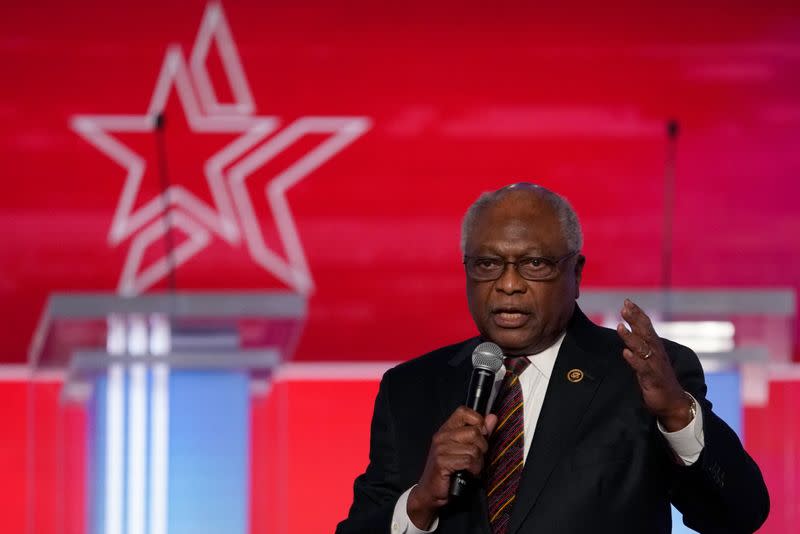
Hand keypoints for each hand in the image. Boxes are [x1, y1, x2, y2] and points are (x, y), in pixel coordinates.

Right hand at [407, 406, 497, 529]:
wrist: (429, 492)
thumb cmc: (448, 471)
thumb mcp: (465, 449)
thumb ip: (479, 432)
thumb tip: (492, 417)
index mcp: (446, 430)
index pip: (463, 411)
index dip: (477, 421)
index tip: (481, 435)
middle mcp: (442, 436)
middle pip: (474, 431)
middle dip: (482, 447)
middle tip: (476, 458)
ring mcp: (441, 449)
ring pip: (474, 449)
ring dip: (478, 462)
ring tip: (472, 468)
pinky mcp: (442, 462)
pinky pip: (468, 460)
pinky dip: (474, 469)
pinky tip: (469, 473)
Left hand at [616, 299, 691, 431]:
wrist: (673, 402)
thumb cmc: (658, 379)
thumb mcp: (647, 359)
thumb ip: (639, 345)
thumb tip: (627, 330)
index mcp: (655, 347)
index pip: (647, 327)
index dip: (638, 314)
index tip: (628, 302)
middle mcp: (656, 353)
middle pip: (645, 333)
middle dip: (635, 319)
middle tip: (625, 307)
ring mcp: (655, 366)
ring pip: (642, 348)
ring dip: (631, 337)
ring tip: (620, 326)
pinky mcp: (653, 379)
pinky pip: (643, 368)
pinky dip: (634, 360)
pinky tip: (625, 353)